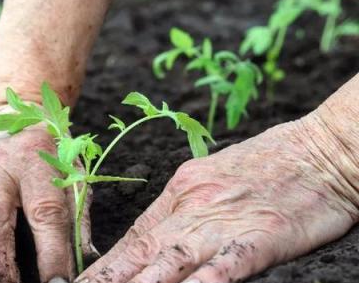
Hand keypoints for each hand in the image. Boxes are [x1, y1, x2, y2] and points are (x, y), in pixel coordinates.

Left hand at [77, 115, 358, 282]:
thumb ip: (181, 210)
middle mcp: (192, 209)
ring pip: (171, 262)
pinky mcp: (260, 237)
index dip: (101, 268)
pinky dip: (201, 282)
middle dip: (106, 282)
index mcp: (179, 194)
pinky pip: (225, 266)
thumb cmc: (266, 164)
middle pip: (140, 253)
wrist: (319, 150)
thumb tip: (153, 239)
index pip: (131, 239)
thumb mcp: (209, 178)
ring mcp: (224, 223)